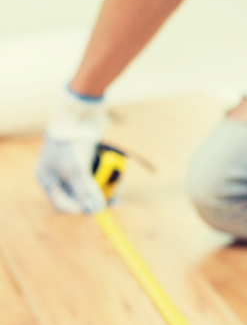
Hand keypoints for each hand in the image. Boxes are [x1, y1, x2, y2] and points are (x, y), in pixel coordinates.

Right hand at [36, 85, 107, 212]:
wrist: (80, 112)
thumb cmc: (71, 142)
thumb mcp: (77, 170)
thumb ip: (86, 192)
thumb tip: (96, 211)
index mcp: (47, 179)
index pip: (62, 204)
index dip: (80, 209)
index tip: (97, 210)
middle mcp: (59, 175)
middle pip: (81, 196)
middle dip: (99, 198)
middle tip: (117, 201)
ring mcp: (73, 166)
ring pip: (93, 185)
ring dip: (108, 187)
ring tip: (120, 185)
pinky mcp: (87, 158)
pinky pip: (99, 173)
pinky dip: (109, 174)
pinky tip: (119, 174)